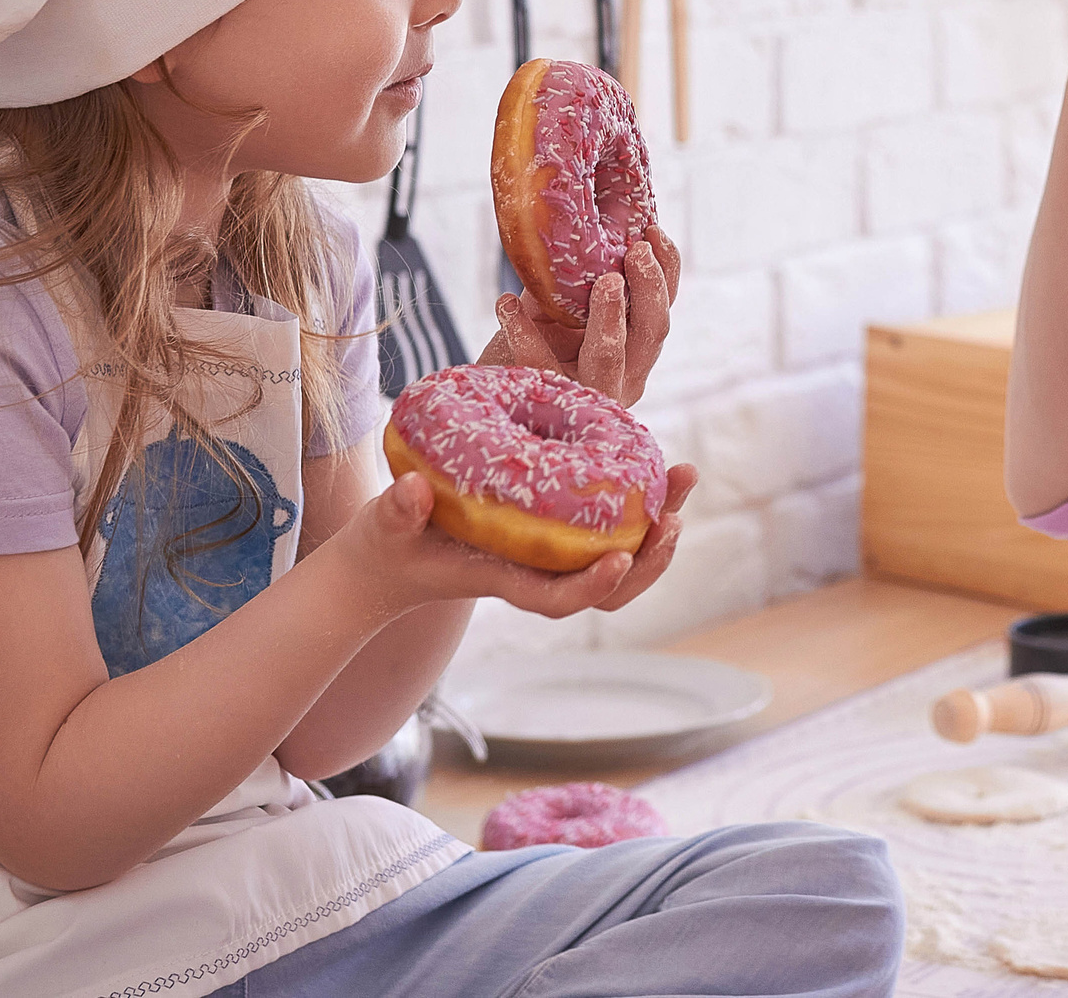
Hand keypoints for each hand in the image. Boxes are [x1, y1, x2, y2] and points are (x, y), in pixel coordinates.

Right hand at [333, 462, 699, 622]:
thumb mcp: (384, 527)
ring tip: (683, 478)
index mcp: (502, 579)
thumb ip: (395, 512)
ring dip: (659, 527)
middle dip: (650, 556)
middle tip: (676, 513)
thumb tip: (413, 490)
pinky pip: (612, 530)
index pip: (555, 599)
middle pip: (607, 587)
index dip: (590, 587)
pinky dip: (641, 505)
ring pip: (621, 561)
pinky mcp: (558, 533)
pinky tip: (658, 468)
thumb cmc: (390, 545)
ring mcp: (552, 557)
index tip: (620, 559)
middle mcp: (537, 573)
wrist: (394, 557)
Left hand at [477, 226, 680, 406]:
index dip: (667, 272)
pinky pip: (540, 365)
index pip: (662, 309)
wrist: (499, 400)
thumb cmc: (536, 350)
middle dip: (649, 290)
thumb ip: (576, 281)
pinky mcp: (549, 398)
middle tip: (636, 252)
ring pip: (610, 356)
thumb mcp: (562, 314)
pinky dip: (524, 332)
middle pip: (652, 333)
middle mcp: (624, 375)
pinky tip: (506, 304)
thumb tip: (578, 228)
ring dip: (611, 318)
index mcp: (636, 351)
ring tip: (607, 282)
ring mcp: (590, 393)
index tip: (652, 231)